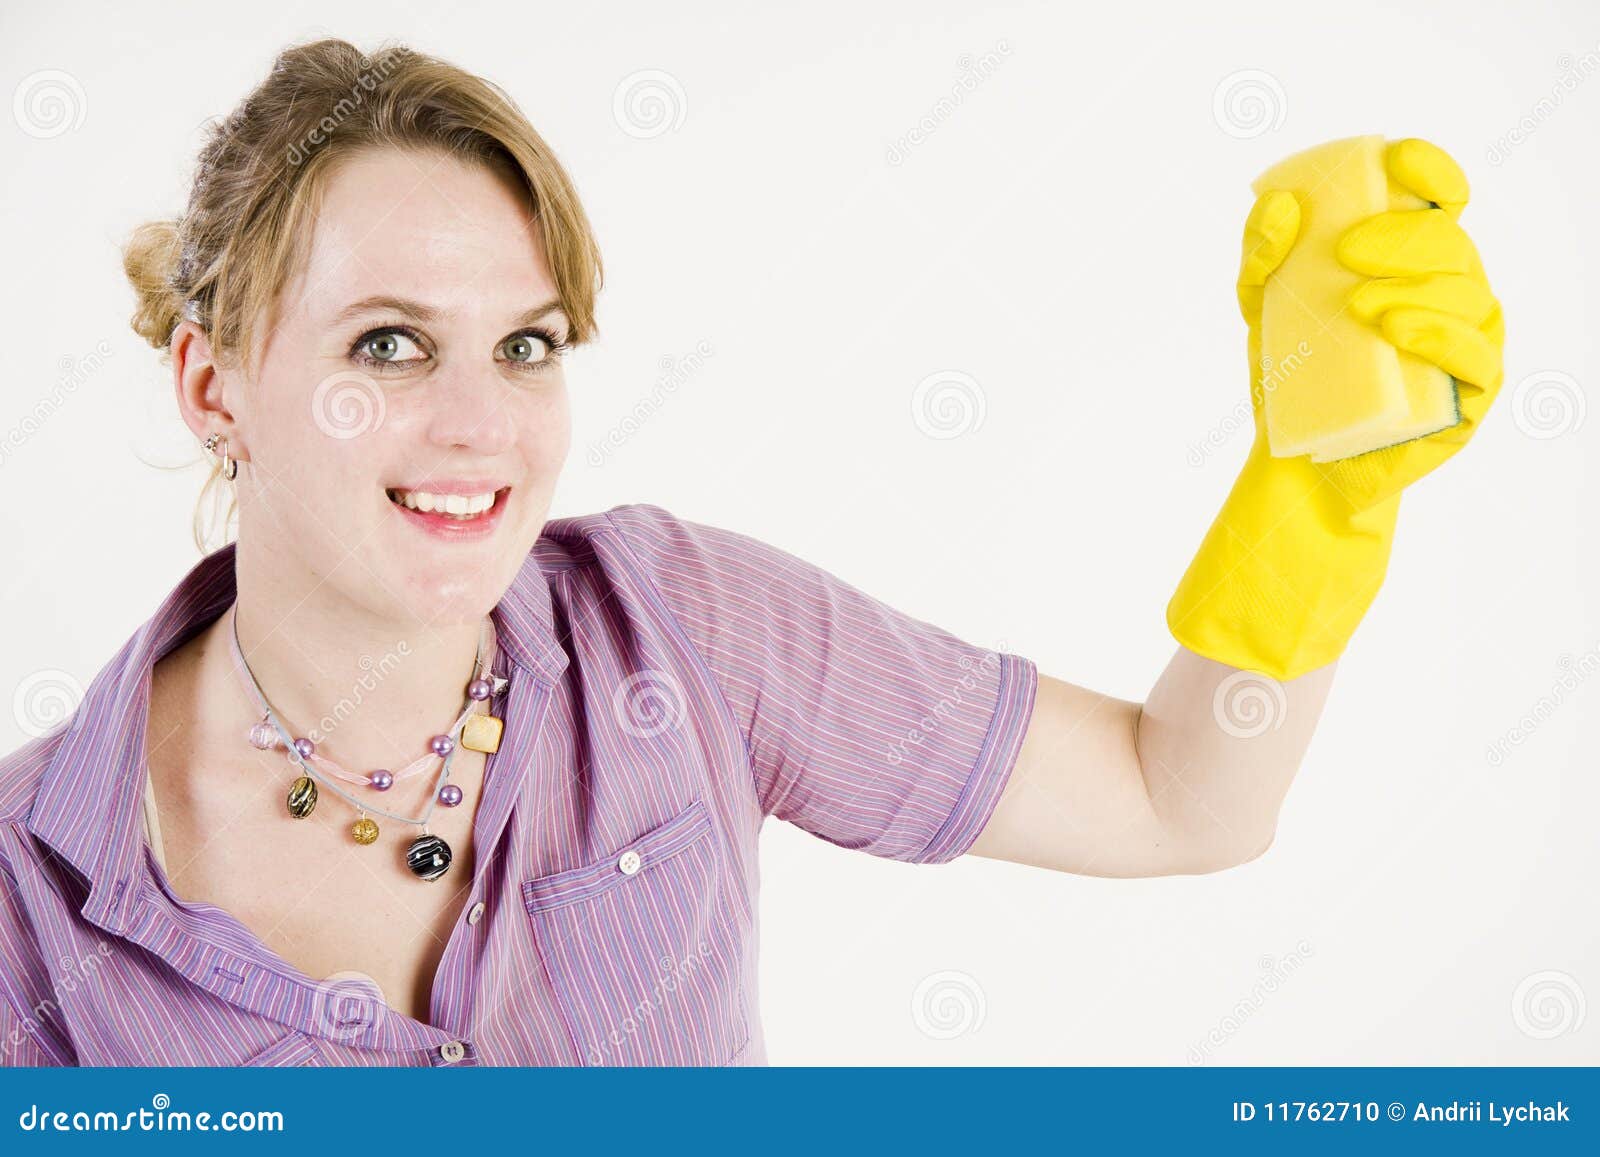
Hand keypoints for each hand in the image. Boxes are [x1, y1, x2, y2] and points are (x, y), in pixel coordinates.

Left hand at [1166, 138, 1505, 680]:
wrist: (1298, 457)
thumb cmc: (1294, 371)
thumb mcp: (1262, 307)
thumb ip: (1261, 254)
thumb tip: (1281, 204)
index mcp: (1415, 259)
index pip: (1441, 198)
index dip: (1430, 169)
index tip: (1393, 160)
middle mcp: (1452, 291)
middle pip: (1451, 242)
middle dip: (1404, 235)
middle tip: (1344, 250)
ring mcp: (1468, 341)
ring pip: (1467, 295)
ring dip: (1417, 289)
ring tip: (1357, 306)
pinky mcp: (1471, 394)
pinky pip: (1475, 357)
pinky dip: (1440, 338)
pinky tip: (1397, 333)